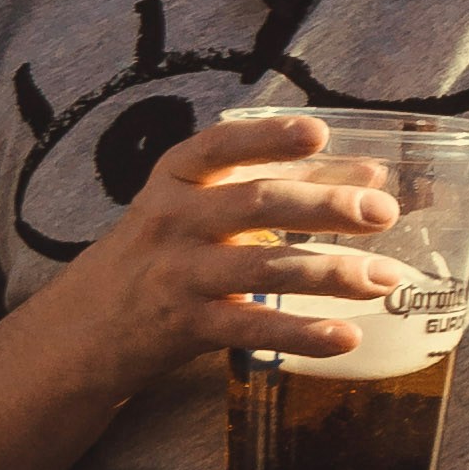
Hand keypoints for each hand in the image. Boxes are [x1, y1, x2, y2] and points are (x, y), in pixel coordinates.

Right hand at [36, 110, 413, 392]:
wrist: (83, 328)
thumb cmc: (162, 250)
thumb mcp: (198, 205)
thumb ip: (279, 182)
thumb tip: (372, 173)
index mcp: (177, 178)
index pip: (220, 147)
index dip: (269, 137)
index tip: (319, 133)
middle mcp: (174, 220)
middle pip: (255, 204)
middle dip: (325, 206)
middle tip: (382, 212)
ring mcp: (178, 275)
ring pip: (262, 269)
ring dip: (330, 273)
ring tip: (385, 279)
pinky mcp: (185, 327)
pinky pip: (252, 329)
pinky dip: (302, 333)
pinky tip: (347, 337)